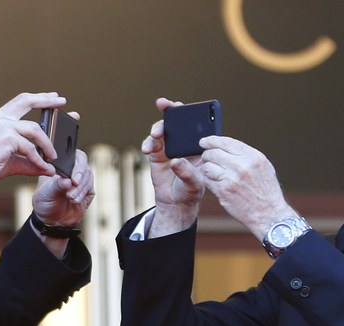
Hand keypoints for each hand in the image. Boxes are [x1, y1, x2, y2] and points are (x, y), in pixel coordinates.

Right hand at [0, 92, 66, 185]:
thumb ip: (30, 161)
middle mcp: (0, 117)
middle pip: (27, 100)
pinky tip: (44, 167)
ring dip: (47, 143)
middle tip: (62, 102)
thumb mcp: (11, 161)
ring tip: (53, 156)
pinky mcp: (6, 138)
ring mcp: (2, 125)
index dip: (38, 98)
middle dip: (47, 100)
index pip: (21, 102)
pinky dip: (39, 159)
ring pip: (34, 129)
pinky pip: (29, 148)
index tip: (52, 96)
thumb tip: (48, 168)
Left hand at [31, 148, 94, 257]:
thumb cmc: (45, 201)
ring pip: (88, 178)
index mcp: (62, 164)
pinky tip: (74, 201)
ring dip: (80, 189)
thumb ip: (56, 185)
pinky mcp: (88, 191)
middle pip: (84, 167)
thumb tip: (68, 181)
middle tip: (73, 188)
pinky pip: (90, 189)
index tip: (74, 178)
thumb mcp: (46, 192)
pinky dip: (82, 195)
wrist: (50, 219)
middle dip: (80, 179)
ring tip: (70, 197)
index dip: (78, 165)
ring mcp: (82, 180)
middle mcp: (73, 170)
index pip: (75, 156)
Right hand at [142, 98, 204, 236]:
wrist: (176, 203)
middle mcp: (183, 142)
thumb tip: (175, 161)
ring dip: (158, 128)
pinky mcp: (157, 154)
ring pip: (162, 129)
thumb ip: (186, 172)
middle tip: (163, 104)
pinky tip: (146, 149)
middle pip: (177, 121)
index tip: (183, 106)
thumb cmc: (191, 191)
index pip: (196, 124)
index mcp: (197, 145)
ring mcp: (169, 146)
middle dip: (170, 110)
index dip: (190, 112)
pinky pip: (151, 143)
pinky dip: (148, 143)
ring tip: (156, 135)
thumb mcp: (195, 184)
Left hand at [199, 136, 294, 236]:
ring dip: (207, 169)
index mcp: (252, 157)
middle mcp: (241, 166)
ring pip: (207, 167)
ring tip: (214, 173)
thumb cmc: (266, 191)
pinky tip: (216, 183)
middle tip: (207, 159)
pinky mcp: (223, 192)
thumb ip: (245, 155)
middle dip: (207, 155)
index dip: (212, 140)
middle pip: (213, 153)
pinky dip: (209, 181)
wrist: (268, 214)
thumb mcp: (262, 166)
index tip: (204, 142)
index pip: (226, 142)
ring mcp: (231, 179)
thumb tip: (226, 146)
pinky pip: (208, 181)